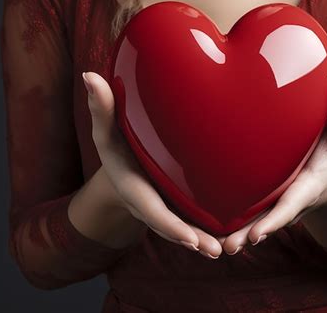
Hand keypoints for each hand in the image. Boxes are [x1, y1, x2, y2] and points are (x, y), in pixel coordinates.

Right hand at [82, 71, 224, 258]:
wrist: (126, 159)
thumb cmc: (118, 143)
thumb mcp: (108, 126)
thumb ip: (101, 105)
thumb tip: (88, 76)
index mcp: (135, 188)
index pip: (152, 210)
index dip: (169, 226)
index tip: (188, 239)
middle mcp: (152, 203)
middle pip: (172, 226)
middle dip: (192, 239)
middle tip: (215, 250)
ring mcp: (167, 205)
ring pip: (187, 227)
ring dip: (207, 239)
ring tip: (230, 247)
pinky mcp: (180, 202)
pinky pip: (195, 218)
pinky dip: (212, 227)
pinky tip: (237, 230)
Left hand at [216, 67, 326, 255]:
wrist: (322, 166)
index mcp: (307, 186)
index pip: (292, 204)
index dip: (276, 220)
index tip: (258, 234)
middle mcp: (289, 199)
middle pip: (269, 221)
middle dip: (250, 234)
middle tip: (230, 247)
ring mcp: (274, 201)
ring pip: (253, 221)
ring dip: (235, 233)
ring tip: (213, 245)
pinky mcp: (263, 197)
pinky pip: (246, 209)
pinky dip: (230, 218)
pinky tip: (205, 223)